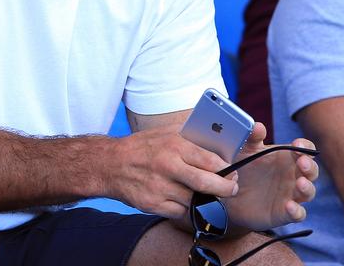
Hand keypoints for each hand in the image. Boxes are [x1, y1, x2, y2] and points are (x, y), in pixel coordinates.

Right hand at [108, 126, 239, 218]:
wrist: (111, 164)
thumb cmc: (144, 146)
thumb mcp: (167, 132)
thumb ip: (191, 134)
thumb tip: (218, 136)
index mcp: (175, 145)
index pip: (211, 161)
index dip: (227, 169)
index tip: (232, 172)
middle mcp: (168, 166)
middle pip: (207, 184)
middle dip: (226, 189)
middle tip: (232, 189)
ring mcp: (159, 187)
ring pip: (194, 200)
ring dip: (202, 198)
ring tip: (203, 191)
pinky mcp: (152, 204)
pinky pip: (179, 211)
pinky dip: (184, 207)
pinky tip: (180, 197)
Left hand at [222, 123, 318, 231]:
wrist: (230, 196)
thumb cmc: (243, 168)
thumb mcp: (244, 151)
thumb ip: (252, 138)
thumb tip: (257, 126)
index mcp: (287, 158)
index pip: (305, 149)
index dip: (305, 146)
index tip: (297, 145)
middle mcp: (293, 176)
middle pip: (311, 171)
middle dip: (310, 166)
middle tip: (302, 162)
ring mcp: (290, 195)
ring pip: (309, 192)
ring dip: (307, 188)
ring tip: (300, 183)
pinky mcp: (284, 213)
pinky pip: (298, 214)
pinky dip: (297, 211)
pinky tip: (290, 207)